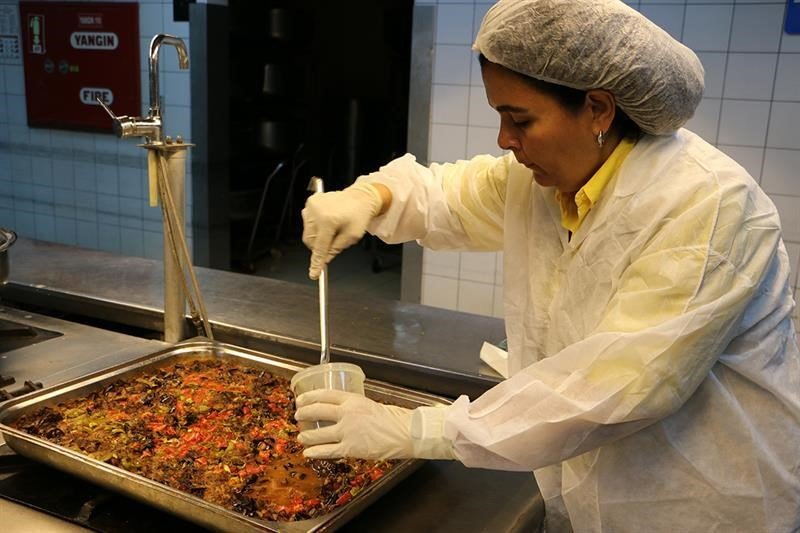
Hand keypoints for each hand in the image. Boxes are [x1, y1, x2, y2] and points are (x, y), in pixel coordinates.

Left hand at [295, 389, 414, 459]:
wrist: (406, 433)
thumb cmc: (395, 419)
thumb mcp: (372, 405)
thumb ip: (356, 408)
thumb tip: (344, 412)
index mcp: (354, 399)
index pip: (325, 394)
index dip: (310, 397)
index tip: (301, 399)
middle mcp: (347, 413)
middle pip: (317, 410)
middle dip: (304, 413)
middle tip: (298, 416)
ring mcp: (347, 431)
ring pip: (319, 433)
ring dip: (306, 435)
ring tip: (301, 437)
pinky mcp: (350, 448)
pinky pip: (328, 451)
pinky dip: (315, 452)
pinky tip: (308, 453)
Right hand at [301, 183, 382, 279]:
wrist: (359, 197)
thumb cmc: (358, 215)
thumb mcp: (352, 236)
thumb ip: (336, 249)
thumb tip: (325, 259)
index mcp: (328, 220)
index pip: (319, 247)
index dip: (317, 262)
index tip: (314, 273)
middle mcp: (317, 212)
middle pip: (310, 241)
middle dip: (319, 246)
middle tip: (333, 242)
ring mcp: (311, 206)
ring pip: (307, 233)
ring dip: (318, 236)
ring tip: (333, 227)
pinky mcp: (310, 203)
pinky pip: (308, 222)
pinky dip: (316, 226)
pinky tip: (328, 221)